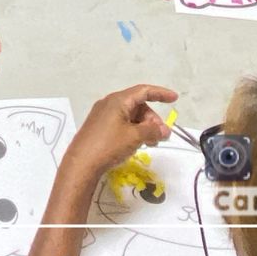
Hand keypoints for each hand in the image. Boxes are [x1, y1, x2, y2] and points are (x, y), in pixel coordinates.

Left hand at [60, 84, 178, 185]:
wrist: (82, 164)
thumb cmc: (109, 145)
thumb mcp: (135, 137)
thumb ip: (152, 131)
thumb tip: (165, 130)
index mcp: (118, 100)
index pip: (143, 91)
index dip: (160, 94)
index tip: (174, 99)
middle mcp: (109, 104)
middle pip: (138, 106)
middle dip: (152, 119)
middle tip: (161, 136)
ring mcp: (103, 116)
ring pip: (130, 116)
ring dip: (144, 127)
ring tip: (150, 143)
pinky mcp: (99, 128)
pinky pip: (122, 124)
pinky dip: (133, 131)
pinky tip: (136, 144)